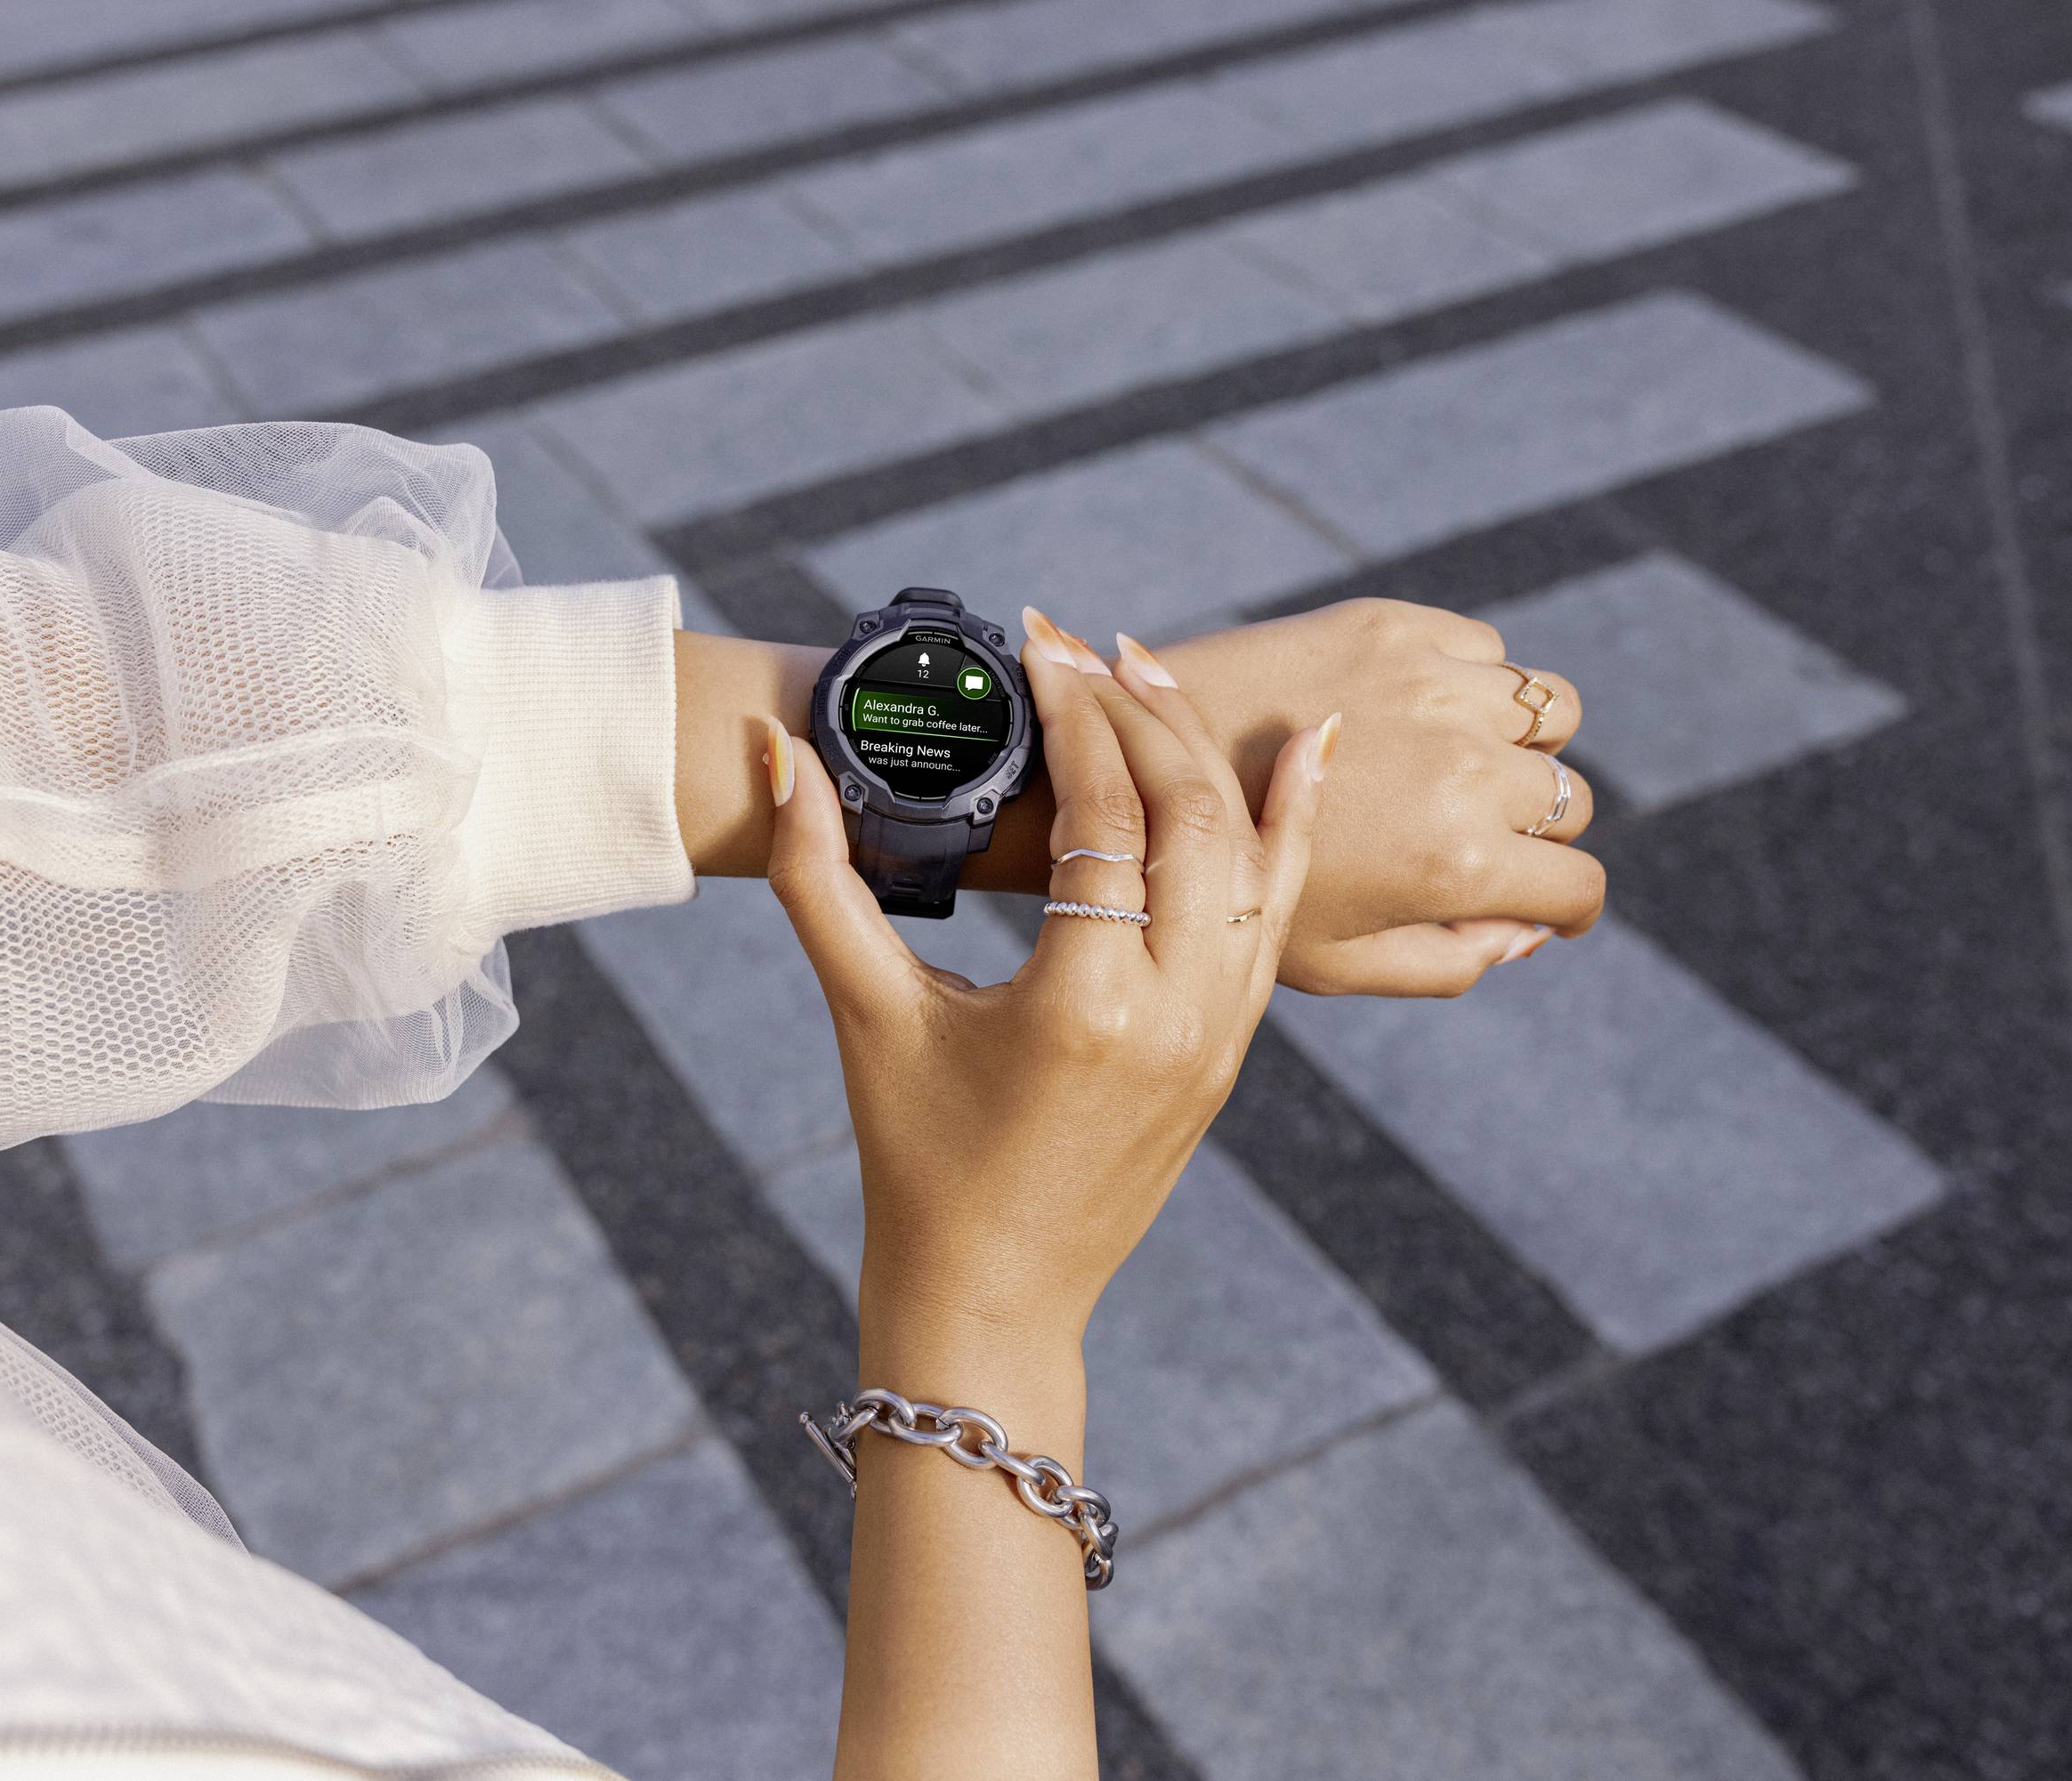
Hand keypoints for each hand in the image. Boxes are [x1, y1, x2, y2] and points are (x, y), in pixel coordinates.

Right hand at [770, 617, 1332, 1780]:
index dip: (1072, 712)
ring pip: (1251, 858)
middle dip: (1137, 712)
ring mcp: (1220, 1033)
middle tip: (1080, 644)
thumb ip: (815, 876)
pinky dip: (1288, 830)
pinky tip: (1298, 756)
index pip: (1103, 813)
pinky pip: (1280, 916)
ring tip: (1153, 672)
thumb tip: (774, 757)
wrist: (996, 1298)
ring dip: (1208, 754)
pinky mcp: (1233, 1047)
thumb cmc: (915, 1162)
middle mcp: (1176, 1013)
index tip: (1038, 640)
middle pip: (1189, 816)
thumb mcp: (864, 1012)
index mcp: (1085, 1004)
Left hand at [1153, 597, 1603, 995]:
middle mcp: (1464, 769)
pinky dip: (1471, 682)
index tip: (1545, 904)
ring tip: (1462, 767)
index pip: (1578, 886)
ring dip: (1518, 744)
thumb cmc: (1224, 884)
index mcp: (1456, 864)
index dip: (1566, 908)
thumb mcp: (1334, 960)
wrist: (1133, 768)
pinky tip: (1416, 713)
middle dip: (1534, 827)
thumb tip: (1530, 930)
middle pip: (1567, 797)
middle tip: (1479, 836)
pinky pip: (1487, 651)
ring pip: (1549, 712)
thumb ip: (1448, 962)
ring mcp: (1434, 688)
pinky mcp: (1395, 628)